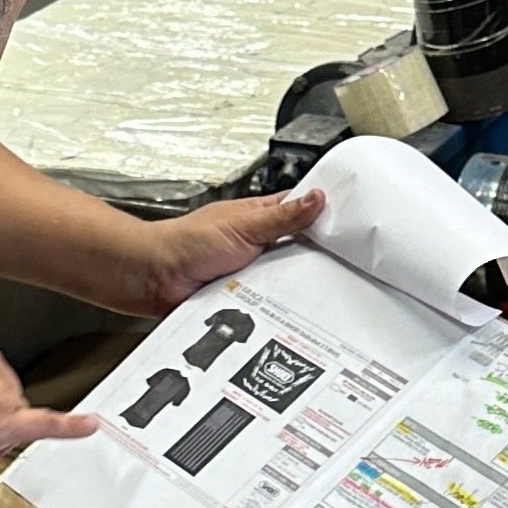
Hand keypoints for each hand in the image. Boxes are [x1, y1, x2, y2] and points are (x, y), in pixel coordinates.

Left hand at [123, 184, 325, 318]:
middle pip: (300, 250)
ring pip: (288, 279)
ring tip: (324, 287)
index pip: (301, 211)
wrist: (155, 278)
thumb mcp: (243, 224)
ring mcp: (253, 273)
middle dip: (316, 257)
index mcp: (259, 218)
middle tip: (345, 262)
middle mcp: (258, 245)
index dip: (324, 216)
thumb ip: (282, 216)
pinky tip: (294, 309)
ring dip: (298, 284)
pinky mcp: (245, 298)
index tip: (352, 224)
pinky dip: (279, 306)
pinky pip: (271, 302)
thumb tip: (317, 198)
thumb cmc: (186, 243)